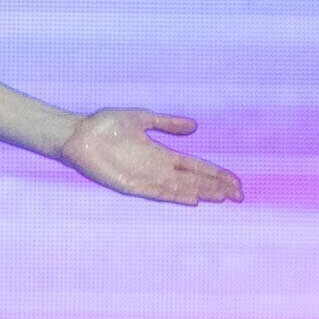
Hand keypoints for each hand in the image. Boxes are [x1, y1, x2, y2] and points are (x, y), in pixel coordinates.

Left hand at [57, 107, 240, 205]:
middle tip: (239, 195)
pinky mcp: (131, 185)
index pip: (195, 166)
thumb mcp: (143, 119)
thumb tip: (194, 126)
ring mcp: (145, 177)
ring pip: (182, 188)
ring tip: (223, 198)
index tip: (235, 181)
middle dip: (217, 187)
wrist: (79, 133)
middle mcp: (157, 168)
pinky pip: (158, 192)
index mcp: (162, 154)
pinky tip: (192, 199)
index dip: (216, 173)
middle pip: (194, 180)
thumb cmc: (106, 125)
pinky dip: (176, 196)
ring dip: (203, 193)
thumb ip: (167, 124)